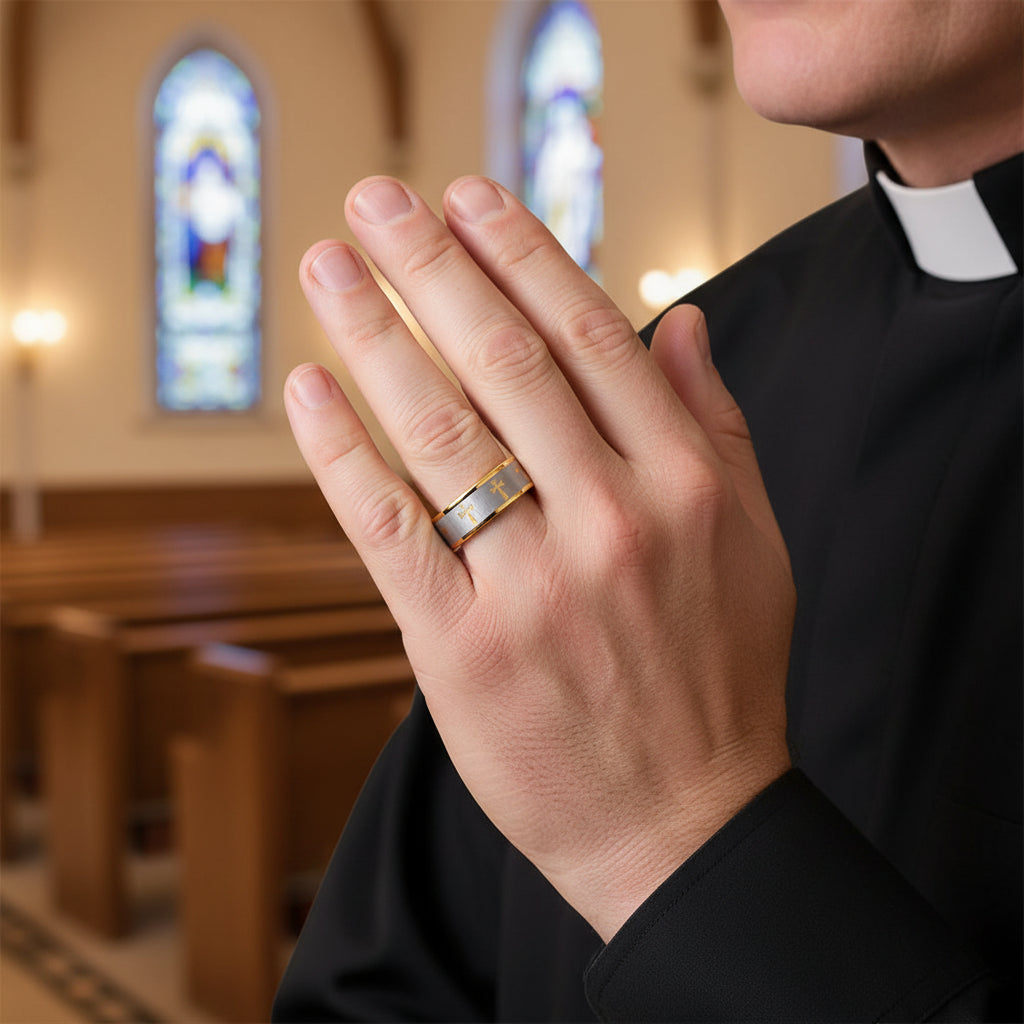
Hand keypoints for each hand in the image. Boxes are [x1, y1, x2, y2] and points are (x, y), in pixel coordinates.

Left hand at [285, 176, 794, 940]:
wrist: (683, 823)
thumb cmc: (717, 676)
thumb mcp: (750, 540)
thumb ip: (715, 424)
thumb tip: (680, 320)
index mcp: (683, 484)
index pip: (589, 336)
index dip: (520, 255)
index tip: (467, 199)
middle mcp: (611, 522)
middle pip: (503, 363)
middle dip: (430, 266)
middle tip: (374, 199)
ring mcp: (533, 586)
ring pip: (437, 432)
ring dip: (372, 335)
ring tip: (326, 268)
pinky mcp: (462, 649)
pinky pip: (387, 531)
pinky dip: (342, 454)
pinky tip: (309, 387)